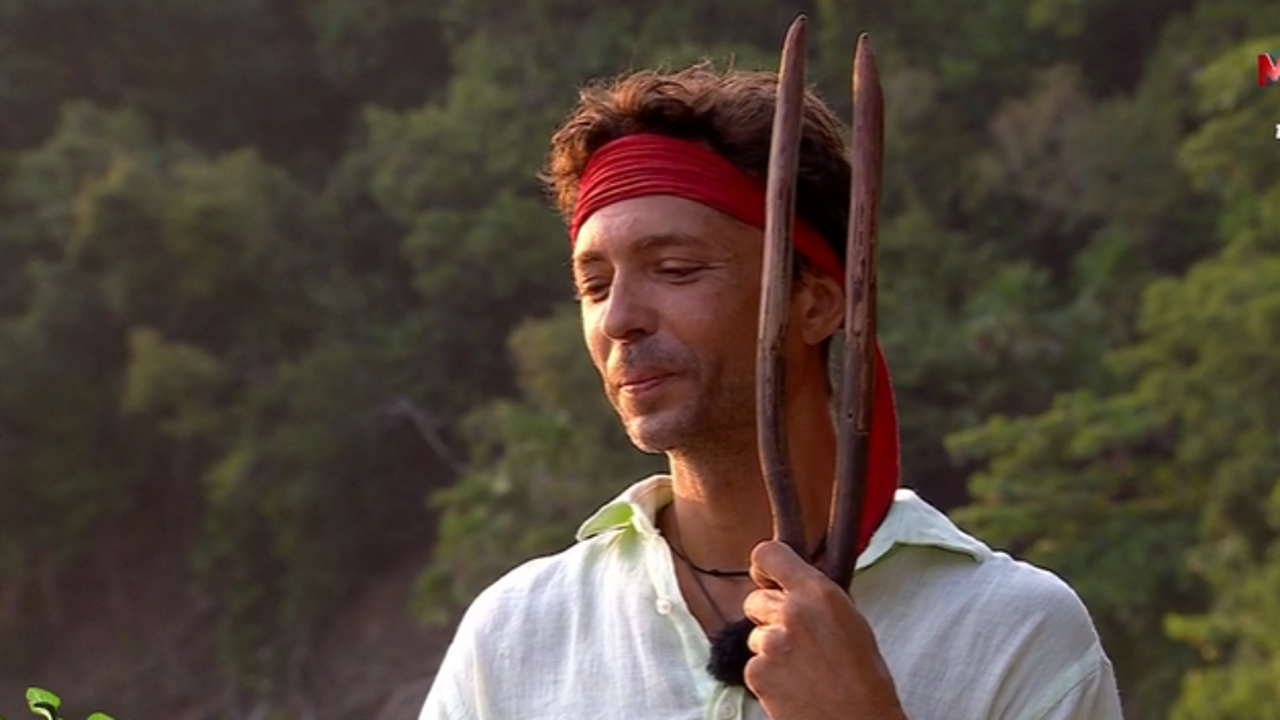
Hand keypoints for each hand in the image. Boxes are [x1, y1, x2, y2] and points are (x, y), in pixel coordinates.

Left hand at [742, 541, 907, 719]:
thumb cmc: (865, 681)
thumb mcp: (852, 623)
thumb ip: (820, 601)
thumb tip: (799, 589)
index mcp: (819, 593)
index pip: (769, 554)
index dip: (764, 566)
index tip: (766, 577)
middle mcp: (791, 611)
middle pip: (755, 600)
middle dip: (769, 616)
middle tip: (793, 639)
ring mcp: (770, 643)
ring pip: (755, 635)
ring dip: (771, 649)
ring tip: (803, 671)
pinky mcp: (757, 673)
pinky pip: (754, 665)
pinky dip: (768, 676)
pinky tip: (794, 687)